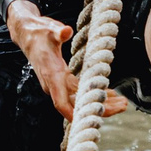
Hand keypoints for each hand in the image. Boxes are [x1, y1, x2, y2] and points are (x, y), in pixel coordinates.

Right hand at [6, 0, 127, 120]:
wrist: (28, 35)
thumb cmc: (38, 33)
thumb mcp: (49, 30)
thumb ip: (58, 32)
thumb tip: (66, 30)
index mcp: (52, 76)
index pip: (61, 103)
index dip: (74, 114)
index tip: (90, 120)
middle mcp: (55, 84)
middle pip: (77, 105)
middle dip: (100, 108)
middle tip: (122, 106)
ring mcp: (60, 84)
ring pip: (81, 100)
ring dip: (102, 102)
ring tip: (123, 103)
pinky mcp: (64, 80)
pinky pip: (81, 92)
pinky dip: (96, 92)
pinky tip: (112, 93)